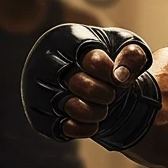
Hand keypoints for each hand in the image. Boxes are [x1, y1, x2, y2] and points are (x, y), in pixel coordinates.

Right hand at [22, 24, 160, 151]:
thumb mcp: (127, 47)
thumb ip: (132, 55)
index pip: (94, 60)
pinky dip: (85, 129)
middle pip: (80, 83)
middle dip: (105, 93)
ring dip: (97, 113)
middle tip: (111, 95)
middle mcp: (42, 61)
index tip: (116, 76)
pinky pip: (63, 129)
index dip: (112, 73)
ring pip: (71, 107)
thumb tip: (121, 76)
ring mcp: (35, 89)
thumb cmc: (109, 57)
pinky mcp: (37, 116)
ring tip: (102, 108)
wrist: (90, 79)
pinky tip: (91, 122)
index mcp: (64, 38)